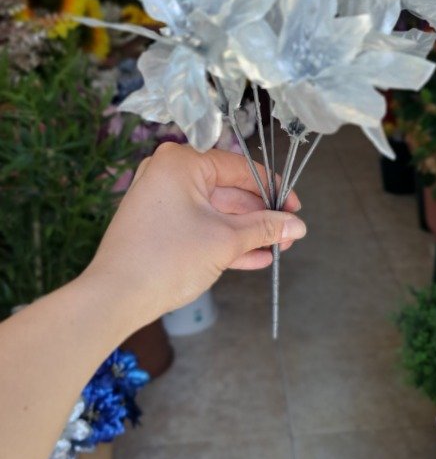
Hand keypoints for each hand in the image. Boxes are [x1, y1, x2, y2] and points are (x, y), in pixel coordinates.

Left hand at [85, 143, 305, 325]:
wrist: (116, 297)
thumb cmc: (167, 259)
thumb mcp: (225, 241)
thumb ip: (264, 228)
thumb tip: (296, 225)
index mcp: (182, 162)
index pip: (240, 167)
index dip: (272, 189)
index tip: (295, 209)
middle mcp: (168, 173)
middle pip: (228, 190)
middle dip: (259, 216)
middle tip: (288, 234)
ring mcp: (160, 200)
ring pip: (214, 212)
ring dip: (246, 232)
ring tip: (276, 248)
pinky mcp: (157, 225)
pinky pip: (198, 226)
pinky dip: (223, 240)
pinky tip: (254, 258)